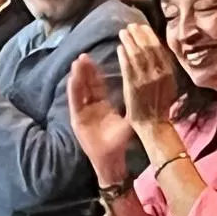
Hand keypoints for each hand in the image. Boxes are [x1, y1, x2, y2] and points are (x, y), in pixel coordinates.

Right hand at [68, 53, 134, 183]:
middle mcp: (91, 108)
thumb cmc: (119, 142)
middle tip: (83, 56)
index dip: (96, 73)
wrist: (110, 159)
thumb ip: (131, 107)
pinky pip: (75, 102)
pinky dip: (73, 90)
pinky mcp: (76, 120)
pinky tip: (72, 78)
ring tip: (77, 62)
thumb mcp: (127, 121)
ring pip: (79, 91)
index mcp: (103, 106)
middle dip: (85, 71)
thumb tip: (144, 91)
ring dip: (78, 77)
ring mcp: (83, 113)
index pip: (98, 86)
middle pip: (86, 85)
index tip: (96, 59)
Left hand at [118, 23, 176, 133]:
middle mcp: (159, 73)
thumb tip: (157, 51)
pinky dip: (124, 56)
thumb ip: (163, 69)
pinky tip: (120, 49)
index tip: (142, 27)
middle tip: (131, 26)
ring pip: (137, 55)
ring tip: (123, 33)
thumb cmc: (161, 105)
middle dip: (138, 35)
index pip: (159, 48)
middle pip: (148, 48)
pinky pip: (128, 67)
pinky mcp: (134, 86)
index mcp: (169, 72)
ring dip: (130, 42)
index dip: (149, 36)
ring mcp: (146, 79)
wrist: (155, 125)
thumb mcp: (168, 84)